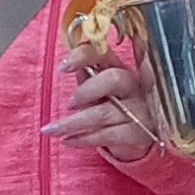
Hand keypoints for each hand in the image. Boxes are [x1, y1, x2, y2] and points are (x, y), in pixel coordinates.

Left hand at [45, 42, 157, 162]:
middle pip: (114, 79)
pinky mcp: (140, 133)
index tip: (63, 67)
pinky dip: (84, 139)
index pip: (104, 53)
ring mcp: (140, 110)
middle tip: (69, 104)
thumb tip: (72, 66)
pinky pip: (109, 136)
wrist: (142, 134)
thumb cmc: (116, 105)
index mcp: (120, 68)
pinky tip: (68, 140)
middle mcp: (134, 85)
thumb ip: (88, 77)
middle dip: (86, 91)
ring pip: (104, 113)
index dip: (83, 56)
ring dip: (73, 122)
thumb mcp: (101, 89)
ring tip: (52, 129)